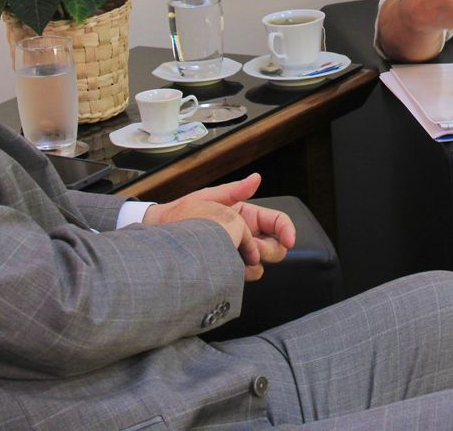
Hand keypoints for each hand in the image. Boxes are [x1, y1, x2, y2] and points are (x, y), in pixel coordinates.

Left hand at [143, 174, 295, 279]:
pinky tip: (230, 267)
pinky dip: (244, 273)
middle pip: (276, 245)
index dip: (287, 231)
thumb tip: (256, 178)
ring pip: (263, 262)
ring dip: (255, 261)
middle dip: (268, 248)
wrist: (163, 237)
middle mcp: (246, 234)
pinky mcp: (230, 269)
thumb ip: (234, 191)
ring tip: (234, 255)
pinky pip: (248, 274)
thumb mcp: (209, 199)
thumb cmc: (183, 214)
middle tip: (251, 248)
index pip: (278, 222)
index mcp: (247, 215)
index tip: (289, 242)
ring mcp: (239, 253)